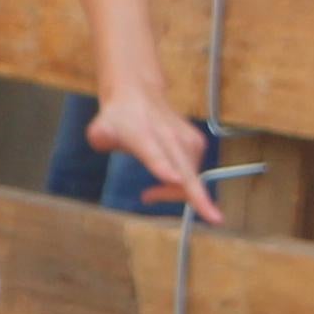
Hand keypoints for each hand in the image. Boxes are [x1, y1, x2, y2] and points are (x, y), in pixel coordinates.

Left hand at [88, 89, 219, 220]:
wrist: (140, 95)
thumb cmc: (119, 117)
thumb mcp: (100, 129)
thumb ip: (100, 138)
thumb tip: (102, 140)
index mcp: (145, 137)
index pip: (156, 155)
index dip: (165, 169)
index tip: (175, 179)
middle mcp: (171, 137)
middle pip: (187, 173)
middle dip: (200, 196)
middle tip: (213, 218)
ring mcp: (188, 140)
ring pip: (191, 181)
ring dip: (172, 193)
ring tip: (150, 194)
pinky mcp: (198, 144)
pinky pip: (194, 176)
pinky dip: (182, 185)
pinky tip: (166, 181)